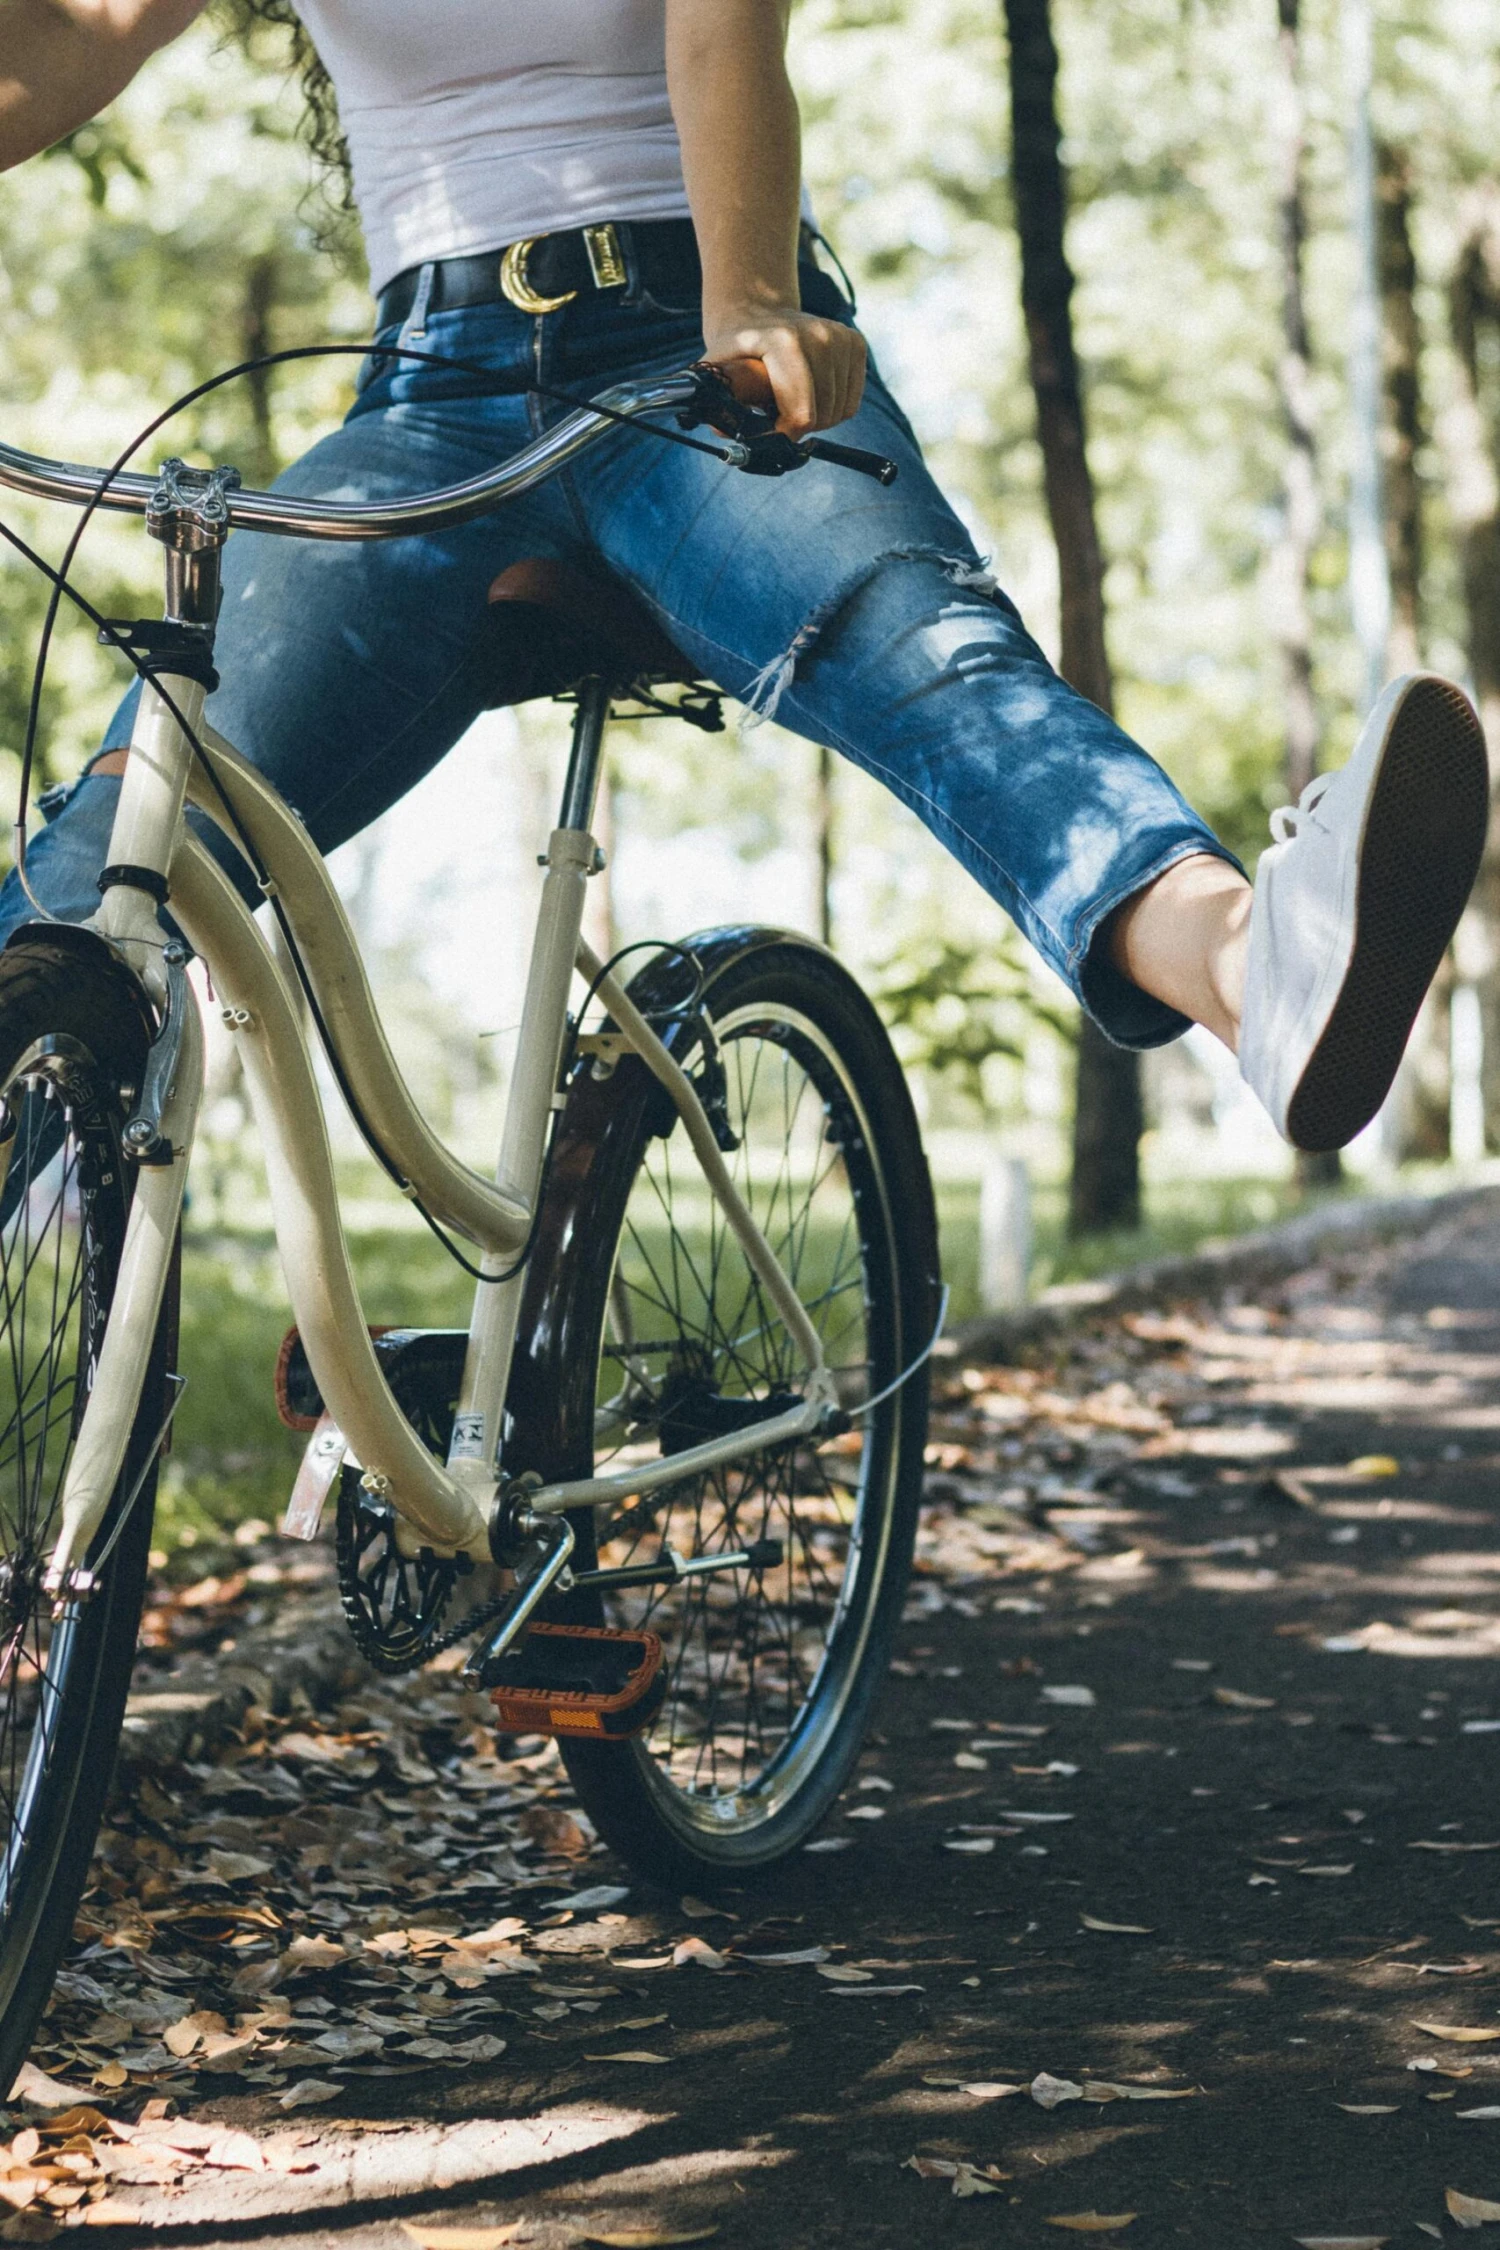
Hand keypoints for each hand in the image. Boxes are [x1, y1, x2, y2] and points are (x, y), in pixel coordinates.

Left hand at [702, 304, 866, 435]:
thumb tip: (722, 431)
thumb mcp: (718, 372)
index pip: (800, 413)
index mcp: (783, 342)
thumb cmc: (738, 350)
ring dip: (816, 419)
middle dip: (797, 426)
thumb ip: (719, 403)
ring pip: (838, 413)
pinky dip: (832, 409)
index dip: (784, 435)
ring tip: (792, 400)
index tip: (770, 432)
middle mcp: (818, 335)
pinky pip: (851, 403)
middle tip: (777, 413)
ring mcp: (840, 337)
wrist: (758, 312)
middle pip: (820, 416)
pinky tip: (812, 393)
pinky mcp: (855, 343)